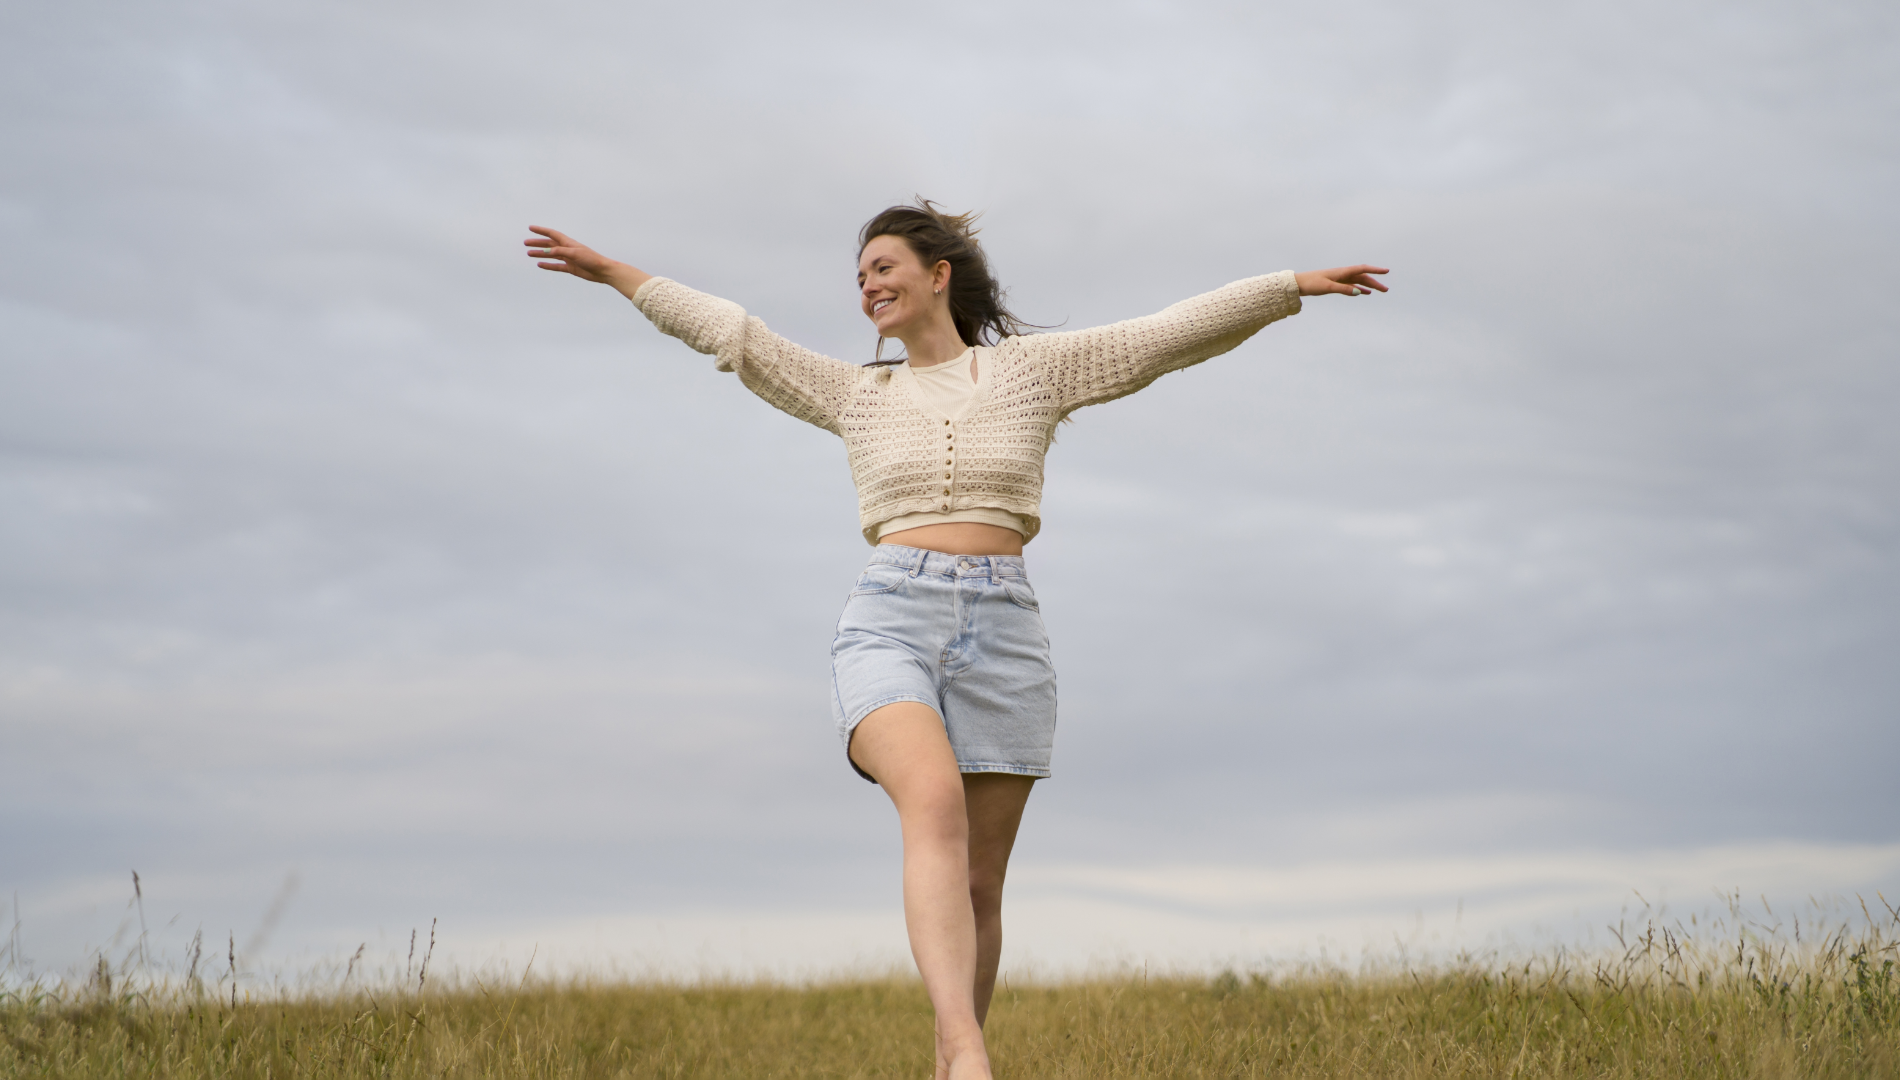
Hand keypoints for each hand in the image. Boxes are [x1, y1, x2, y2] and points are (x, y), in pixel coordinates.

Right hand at [524, 226, 650, 295]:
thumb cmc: (591, 260)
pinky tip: (540, 264)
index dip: (541, 230)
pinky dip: (548, 265)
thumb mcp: (575, 253)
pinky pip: (556, 266)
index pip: (552, 234)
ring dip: (540, 253)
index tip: (530, 228)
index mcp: (568, 242)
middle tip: (525, 243)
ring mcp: (568, 258)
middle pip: (549, 244)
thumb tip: (546, 252)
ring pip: (551, 255)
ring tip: (529, 253)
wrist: (603, 271)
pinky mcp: (570, 268)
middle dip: (537, 243)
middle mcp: (567, 249)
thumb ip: (560, 252)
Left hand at [1295, 265, 1388, 296]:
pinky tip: (1364, 293)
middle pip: (1363, 277)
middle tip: (1386, 290)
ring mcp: (1339, 279)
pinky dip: (1359, 289)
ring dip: (1369, 286)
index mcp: (1342, 272)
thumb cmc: (1311, 283)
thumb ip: (1343, 289)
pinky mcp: (1335, 285)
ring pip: (1358, 282)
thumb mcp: (1328, 287)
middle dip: (1375, 282)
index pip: (1362, 269)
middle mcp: (1343, 274)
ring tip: (1380, 291)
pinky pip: (1351, 286)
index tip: (1386, 271)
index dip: (1375, 270)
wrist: (1298, 284)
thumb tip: (1359, 292)